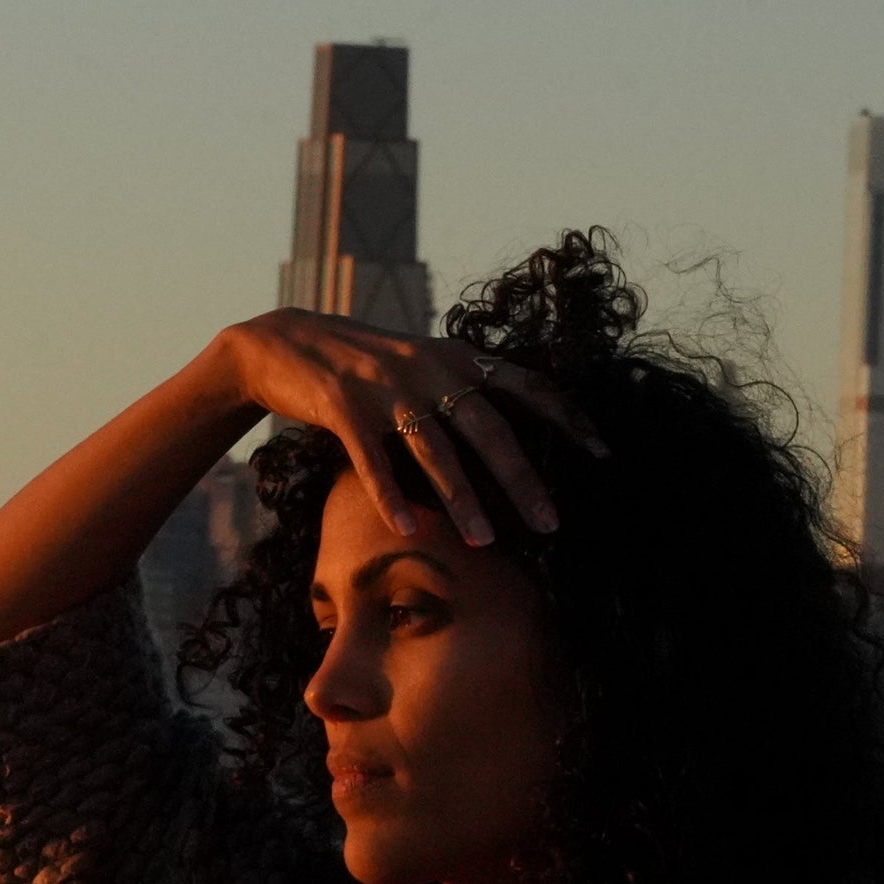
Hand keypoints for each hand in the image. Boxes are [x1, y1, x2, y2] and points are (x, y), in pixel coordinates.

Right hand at [206, 310, 607, 547]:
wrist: (282, 342)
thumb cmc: (358, 363)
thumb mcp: (417, 359)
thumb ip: (458, 383)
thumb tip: (506, 427)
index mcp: (455, 355)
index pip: (527, 384)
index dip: (568, 417)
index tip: (602, 452)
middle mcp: (428, 367)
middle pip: (489, 429)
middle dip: (522, 479)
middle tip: (550, 523)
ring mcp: (384, 386)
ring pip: (435, 451)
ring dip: (462, 500)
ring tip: (484, 541)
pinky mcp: (341, 406)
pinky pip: (373, 460)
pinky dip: (391, 496)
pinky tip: (407, 529)